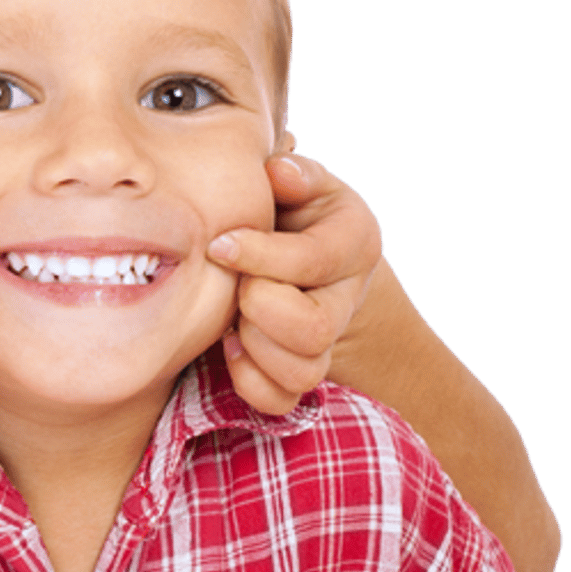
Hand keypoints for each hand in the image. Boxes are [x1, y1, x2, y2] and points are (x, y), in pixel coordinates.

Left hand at [207, 151, 383, 414]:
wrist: (301, 255)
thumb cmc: (287, 206)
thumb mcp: (297, 180)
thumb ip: (291, 173)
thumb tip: (278, 171)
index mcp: (353, 241)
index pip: (314, 260)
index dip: (261, 255)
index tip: (217, 244)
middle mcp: (347, 296)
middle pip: (314, 328)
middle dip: (259, 308)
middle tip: (232, 286)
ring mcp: (328, 340)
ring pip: (302, 371)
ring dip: (253, 347)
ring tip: (229, 318)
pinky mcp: (300, 372)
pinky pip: (281, 400)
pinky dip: (249, 381)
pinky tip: (228, 348)